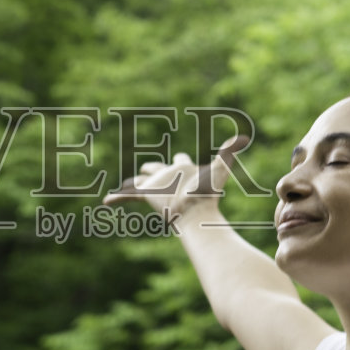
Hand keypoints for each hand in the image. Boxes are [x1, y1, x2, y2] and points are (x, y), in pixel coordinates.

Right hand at [102, 134, 249, 225]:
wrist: (196, 211)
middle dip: (153, 169)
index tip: (179, 160)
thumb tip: (243, 137)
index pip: (180, 160)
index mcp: (183, 170)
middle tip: (147, 169)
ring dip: (134, 184)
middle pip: (158, 170)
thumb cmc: (208, 192)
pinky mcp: (148, 196)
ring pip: (141, 182)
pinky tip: (106, 201)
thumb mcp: (220, 169)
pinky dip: (117, 198)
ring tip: (127, 187)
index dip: (180, 159)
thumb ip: (229, 152)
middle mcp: (168, 178)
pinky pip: (128, 195)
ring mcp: (157, 188)